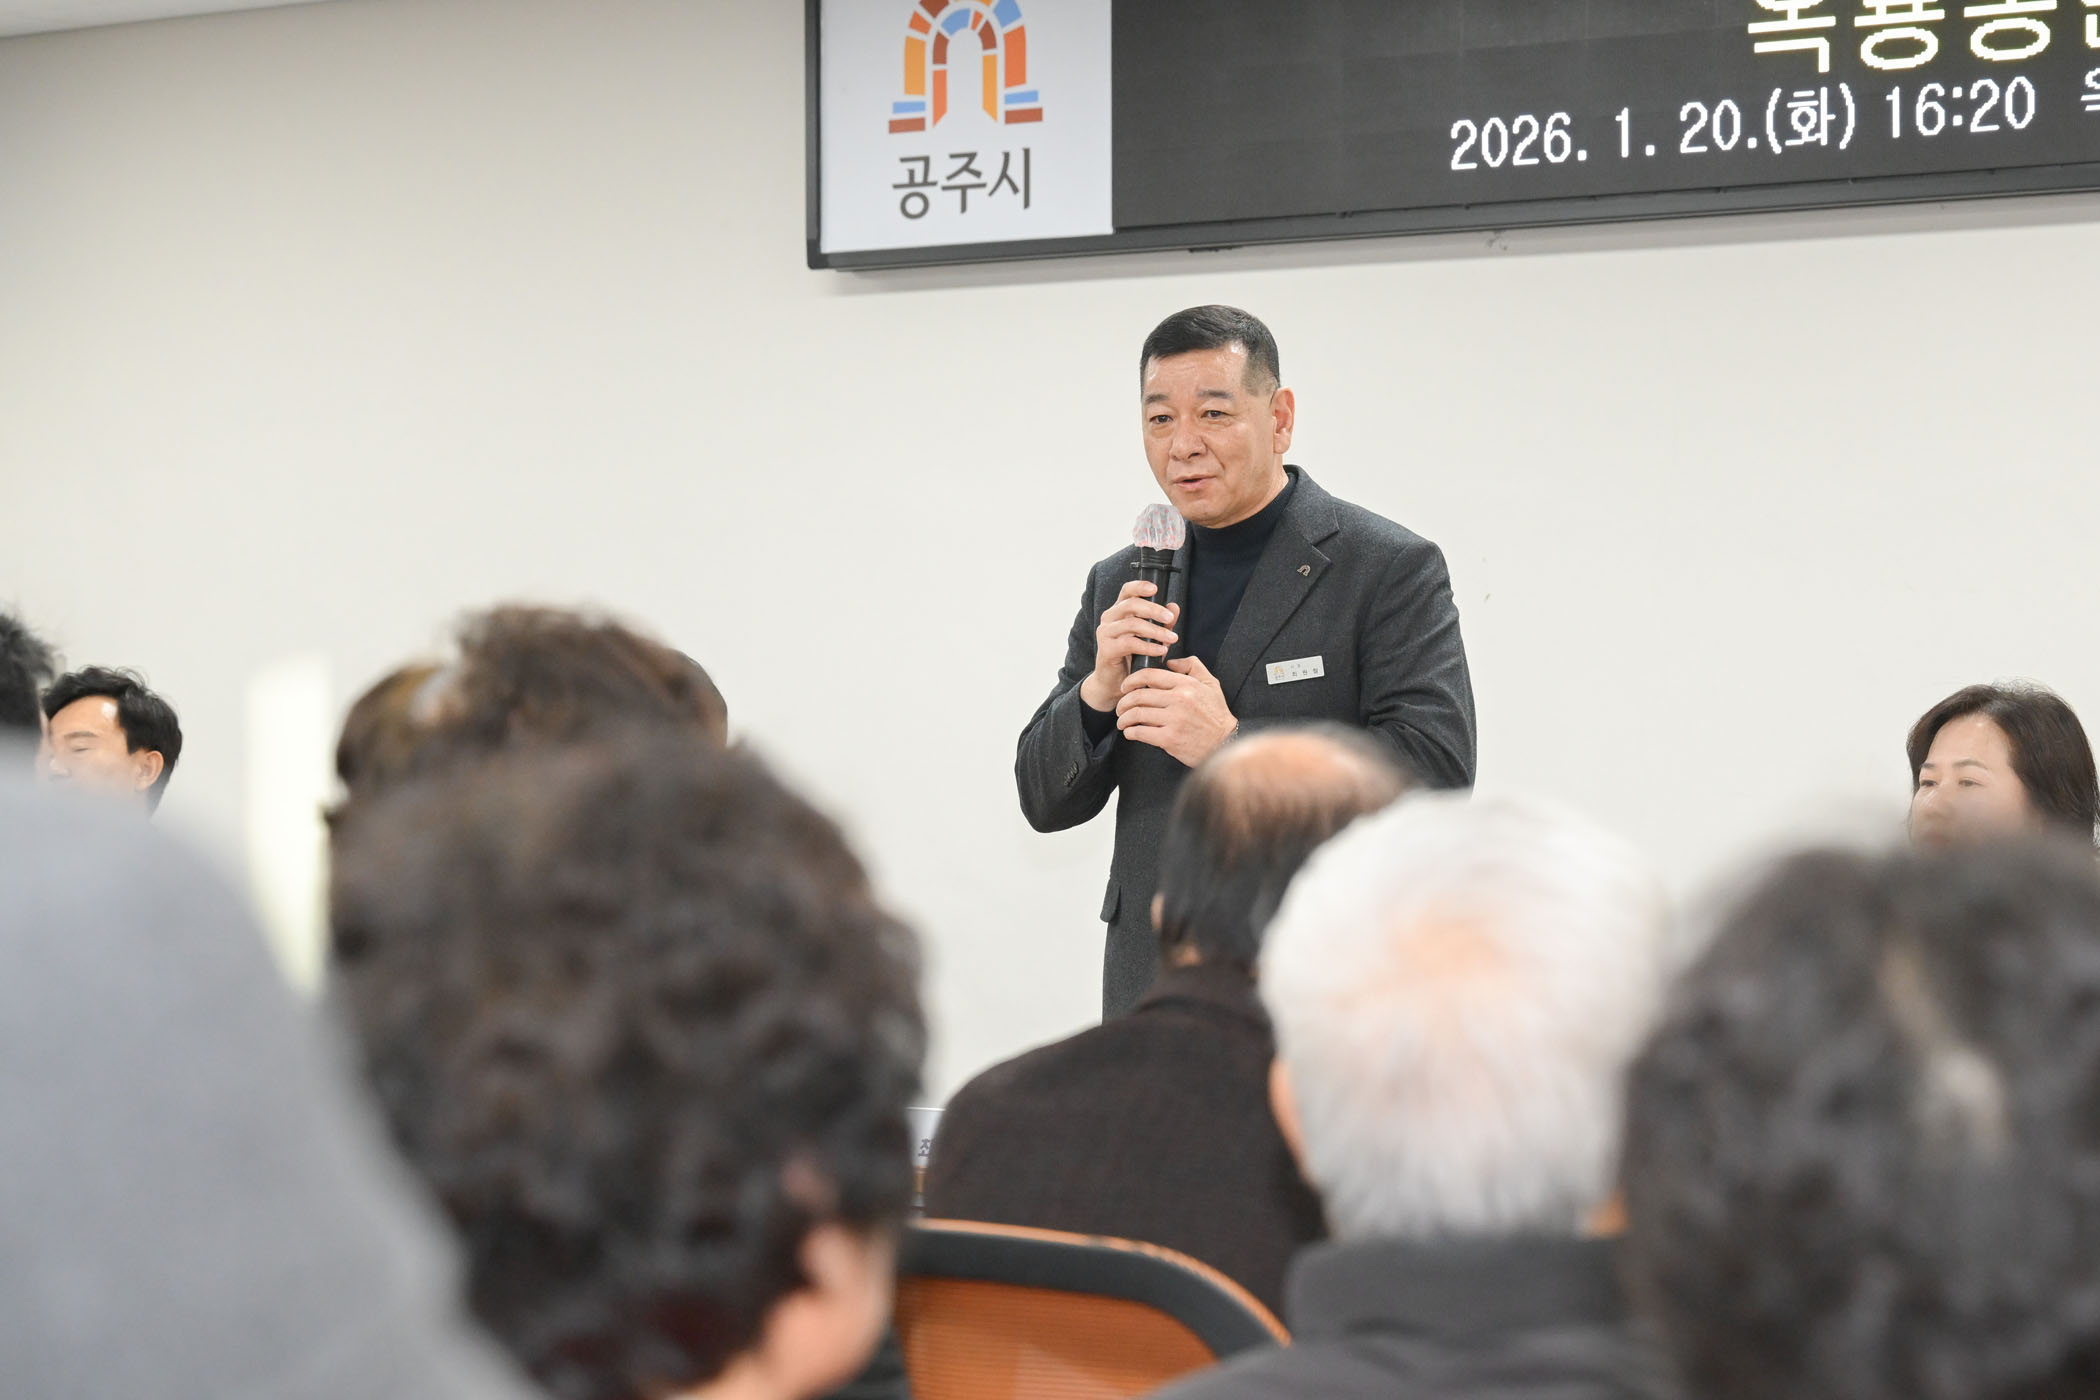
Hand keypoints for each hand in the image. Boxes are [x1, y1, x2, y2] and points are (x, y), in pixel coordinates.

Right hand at [1079, 581, 1180, 712]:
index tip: (1155, 588)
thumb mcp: (1151, 637)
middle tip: (1170, 619)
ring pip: (1132, 624)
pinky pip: (1130, 643)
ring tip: (1172, 638)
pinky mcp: (1106, 649)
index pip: (1127, 591)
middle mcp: (1109, 618)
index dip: (1140, 586)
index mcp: (1119, 611)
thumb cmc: (1132, 657)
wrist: (1114, 683)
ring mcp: (1105, 633)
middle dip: (1154, 610)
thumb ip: (1162, 622)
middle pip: (1131, 604)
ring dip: (1155, 631)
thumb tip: (1174, 607)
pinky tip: (1161, 650)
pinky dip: (1148, 646)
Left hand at [1115, 657, 1235, 766]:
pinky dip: (1131, 732)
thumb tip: (1170, 662)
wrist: (1225, 742)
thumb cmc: (1216, 714)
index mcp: (1186, 685)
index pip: (1149, 676)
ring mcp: (1174, 720)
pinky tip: (1131, 733)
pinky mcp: (1170, 739)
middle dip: (1123, 702)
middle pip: (1138, 695)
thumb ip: (1192, 666)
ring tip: (1122, 721)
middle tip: (1120, 707)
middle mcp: (1179, 700)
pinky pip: (1141, 733)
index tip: (1125, 687)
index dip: (1131, 680)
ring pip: (1137, 714)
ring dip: (1124, 718)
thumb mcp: (1210, 683)